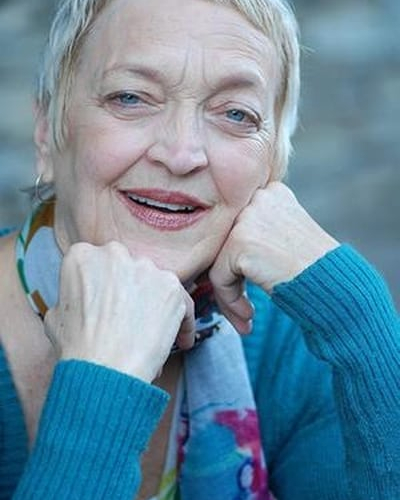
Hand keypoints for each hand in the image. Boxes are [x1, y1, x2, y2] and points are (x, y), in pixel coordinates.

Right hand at [44, 241, 194, 382]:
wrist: (104, 369)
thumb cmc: (77, 348)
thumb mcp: (55, 317)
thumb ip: (70, 298)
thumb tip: (81, 302)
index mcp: (82, 256)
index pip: (97, 264)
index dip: (104, 286)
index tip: (109, 303)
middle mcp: (114, 254)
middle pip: (128, 270)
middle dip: (131, 291)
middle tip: (131, 318)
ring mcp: (146, 268)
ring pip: (155, 283)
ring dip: (156, 304)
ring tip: (154, 335)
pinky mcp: (171, 285)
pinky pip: (182, 301)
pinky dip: (182, 320)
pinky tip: (180, 340)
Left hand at [209, 182, 338, 332]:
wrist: (336, 284)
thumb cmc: (315, 269)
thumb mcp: (287, 235)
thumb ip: (258, 233)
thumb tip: (221, 257)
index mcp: (270, 193)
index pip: (237, 228)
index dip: (238, 262)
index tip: (247, 286)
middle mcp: (257, 198)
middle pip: (225, 245)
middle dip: (231, 281)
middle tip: (244, 310)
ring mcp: (247, 218)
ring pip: (219, 263)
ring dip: (229, 296)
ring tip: (246, 317)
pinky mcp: (240, 242)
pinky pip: (220, 277)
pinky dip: (230, 301)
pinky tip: (249, 315)